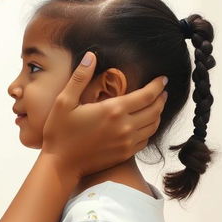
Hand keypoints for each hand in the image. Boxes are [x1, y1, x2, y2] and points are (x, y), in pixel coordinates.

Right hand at [42, 52, 167, 178]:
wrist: (61, 165)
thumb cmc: (59, 133)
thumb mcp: (64, 102)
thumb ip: (80, 78)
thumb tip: (91, 56)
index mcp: (112, 110)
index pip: (147, 95)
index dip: (158, 85)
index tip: (162, 79)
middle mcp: (125, 126)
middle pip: (155, 110)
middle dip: (161, 98)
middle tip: (162, 91)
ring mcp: (127, 142)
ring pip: (153, 125)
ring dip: (158, 114)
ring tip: (156, 105)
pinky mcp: (125, 154)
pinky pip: (145, 140)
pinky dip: (149, 130)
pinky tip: (144, 125)